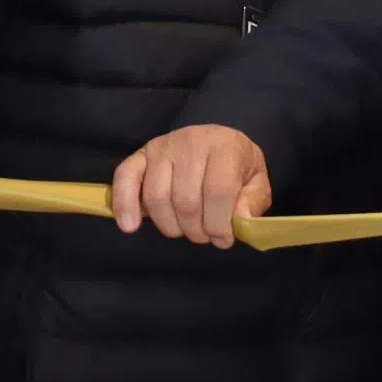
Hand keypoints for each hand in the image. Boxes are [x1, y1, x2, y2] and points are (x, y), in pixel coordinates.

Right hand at [112, 126, 271, 247]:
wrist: (216, 141)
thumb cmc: (237, 166)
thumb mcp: (257, 181)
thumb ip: (253, 201)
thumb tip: (239, 219)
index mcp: (224, 146)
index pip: (218, 191)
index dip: (218, 224)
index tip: (223, 240)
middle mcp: (190, 141)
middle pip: (186, 200)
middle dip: (195, 230)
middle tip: (204, 235)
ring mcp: (162, 146)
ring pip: (157, 197)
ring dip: (170, 226)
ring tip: (182, 229)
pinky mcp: (140, 154)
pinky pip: (124, 178)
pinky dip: (124, 205)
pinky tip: (131, 226)